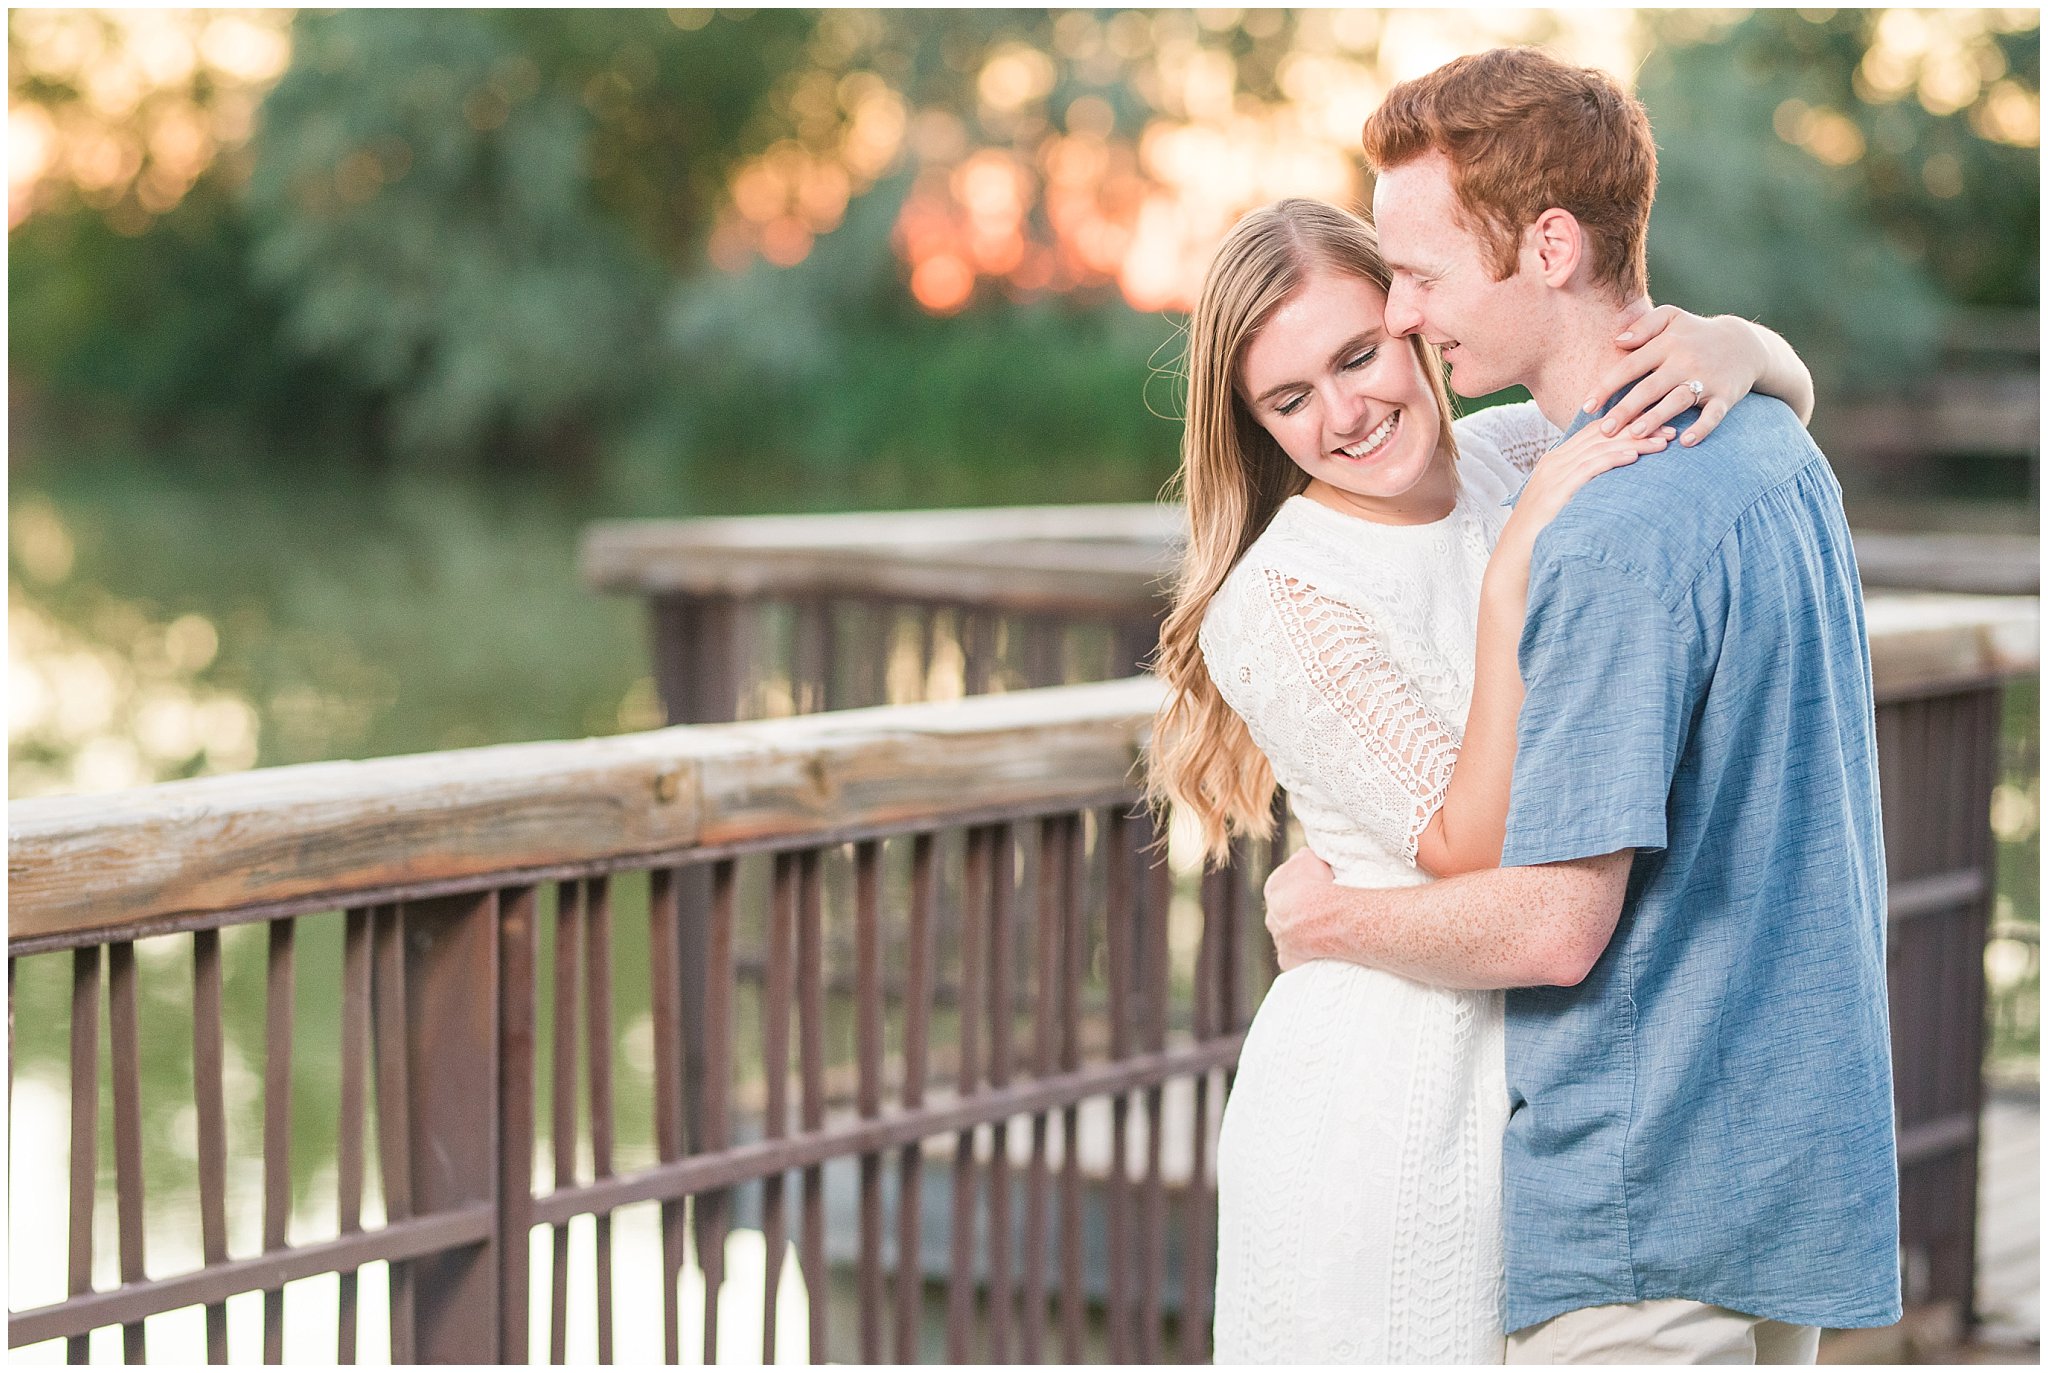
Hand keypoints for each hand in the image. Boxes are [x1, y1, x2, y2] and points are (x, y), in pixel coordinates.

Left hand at [1264, 847, 1338, 971]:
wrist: (1325, 915)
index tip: (1320, 890)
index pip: (1287, 887)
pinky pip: (1297, 958)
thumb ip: (1302, 859)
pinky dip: (1307, 956)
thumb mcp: (1308, 857)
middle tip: (1323, 913)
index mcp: (1273, 889)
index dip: (1305, 888)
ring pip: (1290, 937)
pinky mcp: (1287, 960)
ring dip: (1304, 935)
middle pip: (1286, 913)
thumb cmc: (1318, 883)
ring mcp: (1278, 939)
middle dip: (1301, 913)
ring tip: (1326, 931)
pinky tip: (1321, 952)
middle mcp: (1271, 916)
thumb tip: (1302, 858)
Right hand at [1505, 420, 1669, 542]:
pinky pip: (1589, 468)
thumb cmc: (1542, 533)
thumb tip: (1612, 484)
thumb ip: (1582, 486)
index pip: (1595, 432)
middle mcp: (1554, 462)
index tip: (1656, 425)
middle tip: (1670, 430)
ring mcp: (1553, 475)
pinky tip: (1634, 456)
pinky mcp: (1555, 491)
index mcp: (1555, 460)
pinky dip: (1613, 459)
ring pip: (1599, 448)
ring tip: (1661, 442)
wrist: (1515, 556)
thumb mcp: (1563, 501)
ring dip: (1633, 443)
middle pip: (1601, 435)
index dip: (1627, 424)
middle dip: (1637, 429)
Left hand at [1587, 306, 1769, 447]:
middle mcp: (1685, 361)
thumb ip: (1644, 326)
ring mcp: (1707, 379)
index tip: (1586, 406)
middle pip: (1650, 387)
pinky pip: (1714, 414)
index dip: (1607, 386)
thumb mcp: (1672, 318)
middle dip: (1626, 409)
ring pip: (1678, 401)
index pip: (1631, 366)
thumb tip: (1617, 341)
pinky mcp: (1726, 395)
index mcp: (1668, 344)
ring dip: (1657, 418)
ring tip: (1635, 434)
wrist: (1745, 343)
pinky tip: (1684, 442)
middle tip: (1604, 430)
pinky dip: (1702, 428)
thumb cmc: (1695, 334)